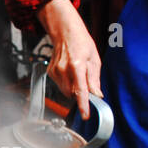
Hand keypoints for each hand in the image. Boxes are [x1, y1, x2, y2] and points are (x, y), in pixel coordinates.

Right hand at [36, 0, 102, 119]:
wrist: (65, 32)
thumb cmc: (81, 42)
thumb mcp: (94, 59)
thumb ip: (94, 79)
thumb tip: (97, 95)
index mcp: (77, 65)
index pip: (80, 91)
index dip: (83, 105)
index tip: (85, 115)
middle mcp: (64, 70)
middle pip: (73, 93)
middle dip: (81, 93)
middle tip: (86, 82)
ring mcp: (55, 71)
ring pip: (66, 91)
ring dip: (74, 88)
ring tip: (77, 73)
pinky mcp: (50, 73)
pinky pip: (61, 86)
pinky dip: (67, 83)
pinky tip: (70, 72)